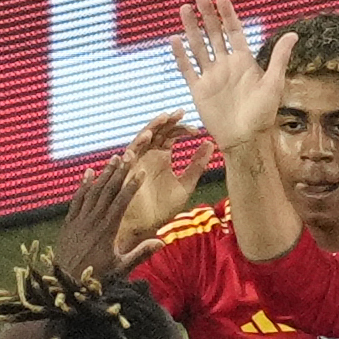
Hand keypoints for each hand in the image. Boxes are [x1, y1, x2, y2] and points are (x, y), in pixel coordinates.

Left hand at [50, 156, 148, 279]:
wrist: (65, 282)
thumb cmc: (96, 278)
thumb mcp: (121, 268)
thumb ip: (140, 254)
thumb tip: (161, 242)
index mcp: (107, 230)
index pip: (121, 202)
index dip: (131, 186)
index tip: (140, 172)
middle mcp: (93, 220)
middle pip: (107, 191)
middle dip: (119, 172)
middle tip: (128, 155)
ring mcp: (79, 220)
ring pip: (92, 191)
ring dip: (103, 173)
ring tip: (113, 158)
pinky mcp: (69, 222)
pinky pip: (77, 198)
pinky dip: (83, 184)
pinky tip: (89, 173)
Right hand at [112, 109, 213, 246]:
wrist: (144, 226)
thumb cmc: (162, 208)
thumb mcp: (185, 185)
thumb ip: (197, 165)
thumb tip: (210, 144)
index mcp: (162, 156)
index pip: (172, 135)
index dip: (182, 129)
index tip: (195, 130)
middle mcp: (149, 154)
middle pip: (158, 131)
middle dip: (168, 121)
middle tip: (180, 112)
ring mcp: (137, 159)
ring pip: (143, 137)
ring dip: (153, 127)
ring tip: (164, 117)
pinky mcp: (127, 169)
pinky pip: (130, 152)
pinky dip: (138, 144)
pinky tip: (148, 137)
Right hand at [170, 0, 291, 149]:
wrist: (245, 139)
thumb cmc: (262, 114)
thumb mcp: (274, 83)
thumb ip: (280, 58)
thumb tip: (293, 34)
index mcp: (244, 61)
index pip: (234, 32)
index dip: (228, 15)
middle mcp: (226, 65)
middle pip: (214, 34)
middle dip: (208, 15)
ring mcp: (211, 76)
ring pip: (199, 46)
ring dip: (192, 28)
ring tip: (185, 9)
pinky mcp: (199, 89)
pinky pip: (187, 69)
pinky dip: (181, 55)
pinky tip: (175, 39)